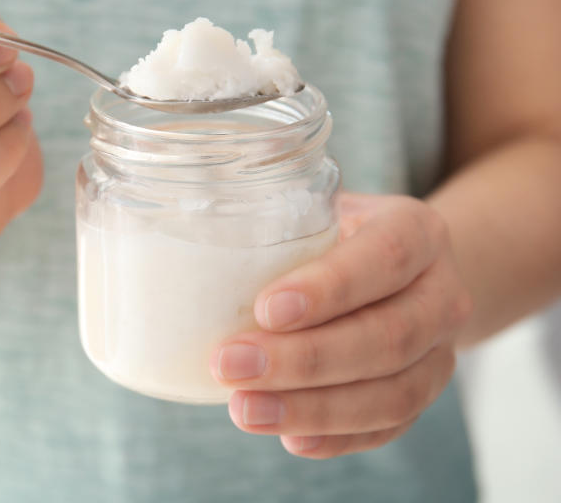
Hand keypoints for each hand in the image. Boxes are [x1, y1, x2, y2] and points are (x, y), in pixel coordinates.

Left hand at [210, 193, 472, 457]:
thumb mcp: (320, 206)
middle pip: (387, 336)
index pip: (384, 258)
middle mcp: (442, 293)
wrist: (401, 268)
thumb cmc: (338, 231)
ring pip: (392, 393)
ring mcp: (439, 351)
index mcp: (417, 231)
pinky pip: (388, 427)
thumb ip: (277, 215)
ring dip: (313, 409)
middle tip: (230, 364)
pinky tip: (289, 439)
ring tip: (244, 409)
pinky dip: (337, 437)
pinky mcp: (423, 393)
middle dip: (304, 359)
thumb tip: (202, 225)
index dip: (329, 288)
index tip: (265, 309)